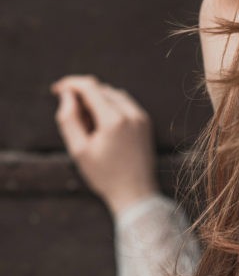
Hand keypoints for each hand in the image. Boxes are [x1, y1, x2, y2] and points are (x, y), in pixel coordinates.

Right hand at [50, 74, 160, 216]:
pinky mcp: (145, 121)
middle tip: (72, 117)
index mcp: (114, 119)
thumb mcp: (79, 150)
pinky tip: (102, 125)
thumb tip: (66, 95)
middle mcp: (132, 113)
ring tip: (87, 125)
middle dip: (83, 95)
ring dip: (97, 99)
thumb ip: (69, 119)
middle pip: (102, 89)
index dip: (71, 84)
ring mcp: (141, 116)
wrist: (136, 192)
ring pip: (114, 94)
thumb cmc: (104, 174)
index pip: (90, 87)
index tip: (56, 89)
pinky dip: (110, 105)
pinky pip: (125, 103)